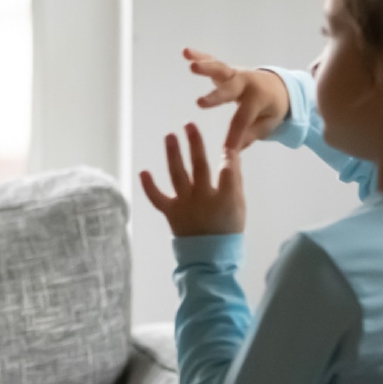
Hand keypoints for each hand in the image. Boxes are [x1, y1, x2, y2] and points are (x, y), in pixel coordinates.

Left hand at [140, 122, 244, 236]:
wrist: (210, 259)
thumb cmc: (227, 230)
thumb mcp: (239, 207)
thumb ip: (234, 182)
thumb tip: (230, 158)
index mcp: (225, 197)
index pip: (227, 170)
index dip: (228, 155)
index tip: (226, 144)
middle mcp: (203, 197)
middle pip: (199, 165)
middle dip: (195, 143)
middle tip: (189, 124)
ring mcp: (185, 204)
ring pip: (177, 174)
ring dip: (173, 154)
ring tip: (169, 135)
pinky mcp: (171, 213)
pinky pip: (157, 198)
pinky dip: (149, 186)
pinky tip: (143, 171)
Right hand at [184, 48, 289, 149]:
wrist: (278, 87)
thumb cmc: (271, 109)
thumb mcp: (267, 124)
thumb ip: (250, 135)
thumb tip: (233, 152)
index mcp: (259, 99)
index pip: (243, 119)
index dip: (234, 135)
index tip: (225, 151)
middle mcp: (246, 83)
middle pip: (230, 89)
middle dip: (216, 96)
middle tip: (200, 103)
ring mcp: (235, 74)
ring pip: (220, 69)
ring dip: (206, 67)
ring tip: (191, 65)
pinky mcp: (225, 70)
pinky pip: (212, 61)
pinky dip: (199, 55)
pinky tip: (185, 52)